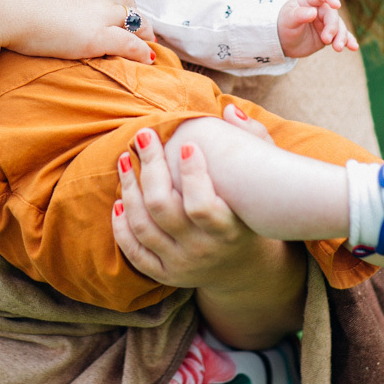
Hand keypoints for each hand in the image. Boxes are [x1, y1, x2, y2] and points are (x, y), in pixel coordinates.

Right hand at [0, 0, 155, 63]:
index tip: (113, 4)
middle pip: (126, 0)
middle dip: (128, 13)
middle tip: (131, 27)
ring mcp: (103, 10)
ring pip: (134, 22)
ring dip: (140, 32)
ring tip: (145, 43)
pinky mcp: (97, 37)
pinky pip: (130, 46)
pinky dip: (140, 52)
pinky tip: (145, 59)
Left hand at [112, 109, 266, 291]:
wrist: (246, 267)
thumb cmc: (252, 211)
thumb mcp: (264, 181)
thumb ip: (253, 141)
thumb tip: (228, 109)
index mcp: (229, 230)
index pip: (201, 205)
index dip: (191, 174)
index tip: (183, 144)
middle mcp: (203, 250)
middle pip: (163, 208)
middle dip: (150, 167)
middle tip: (143, 136)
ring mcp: (181, 264)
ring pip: (143, 226)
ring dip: (129, 189)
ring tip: (124, 160)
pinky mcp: (165, 274)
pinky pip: (135, 252)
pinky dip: (121, 226)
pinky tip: (119, 199)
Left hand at [277, 0, 358, 57]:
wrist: (284, 42)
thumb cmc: (284, 26)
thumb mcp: (287, 20)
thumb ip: (299, 15)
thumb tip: (313, 12)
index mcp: (308, 1)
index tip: (336, 4)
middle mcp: (320, 9)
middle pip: (332, 15)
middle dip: (332, 27)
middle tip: (326, 40)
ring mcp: (326, 22)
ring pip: (339, 27)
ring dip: (341, 37)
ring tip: (338, 48)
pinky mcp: (330, 34)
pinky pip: (341, 36)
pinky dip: (348, 41)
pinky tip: (354, 47)